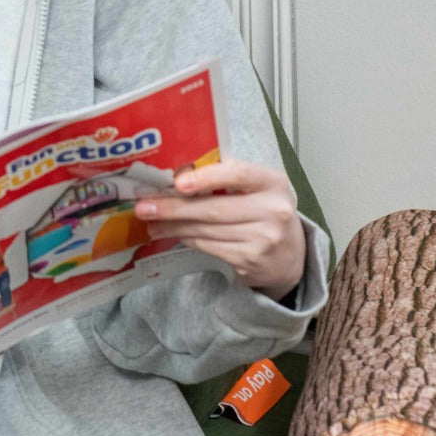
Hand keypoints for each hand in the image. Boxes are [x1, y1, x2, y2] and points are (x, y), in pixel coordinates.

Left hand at [134, 160, 304, 301]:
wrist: (291, 256)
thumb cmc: (263, 211)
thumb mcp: (256, 189)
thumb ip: (224, 179)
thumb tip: (173, 176)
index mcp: (272, 182)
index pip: (238, 174)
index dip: (207, 178)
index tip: (178, 183)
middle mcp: (273, 210)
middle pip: (214, 208)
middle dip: (173, 208)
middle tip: (144, 207)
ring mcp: (264, 239)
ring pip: (206, 230)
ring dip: (173, 226)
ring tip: (151, 222)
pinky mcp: (251, 261)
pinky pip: (209, 247)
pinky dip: (188, 239)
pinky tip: (174, 234)